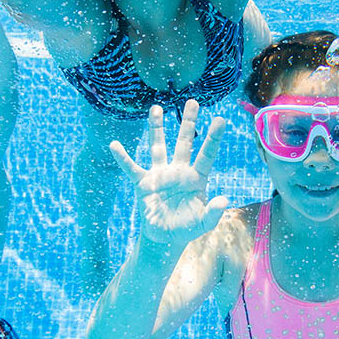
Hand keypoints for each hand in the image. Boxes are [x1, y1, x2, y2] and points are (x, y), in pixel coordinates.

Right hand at [109, 100, 228, 245]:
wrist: (165, 237)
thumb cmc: (187, 227)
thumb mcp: (204, 223)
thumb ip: (213, 212)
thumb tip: (223, 200)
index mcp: (196, 178)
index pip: (206, 155)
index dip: (213, 138)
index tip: (221, 119)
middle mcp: (179, 170)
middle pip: (184, 142)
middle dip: (188, 122)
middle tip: (193, 101)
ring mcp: (160, 174)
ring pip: (158, 146)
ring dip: (157, 128)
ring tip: (156, 107)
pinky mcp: (143, 183)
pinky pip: (131, 168)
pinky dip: (122, 158)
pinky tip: (114, 145)